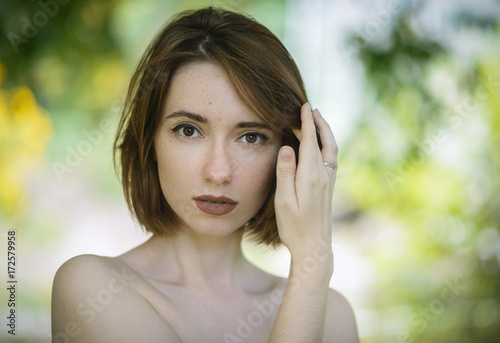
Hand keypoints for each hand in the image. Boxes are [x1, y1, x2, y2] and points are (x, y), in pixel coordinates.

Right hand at [275, 103, 337, 256]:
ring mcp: (328, 182)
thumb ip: (285, 173)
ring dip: (324, 133)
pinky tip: (320, 146)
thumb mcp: (284, 201)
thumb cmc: (294, 227)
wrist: (313, 247)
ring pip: (331, 149)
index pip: (309, 142)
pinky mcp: (328, 188)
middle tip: (311, 109)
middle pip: (325, 142)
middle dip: (319, 123)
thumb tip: (288, 147)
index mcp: (310, 176)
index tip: (305, 106)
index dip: (307, 123)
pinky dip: (326, 145)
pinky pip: (331, 159)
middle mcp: (323, 176)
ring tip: (316, 121)